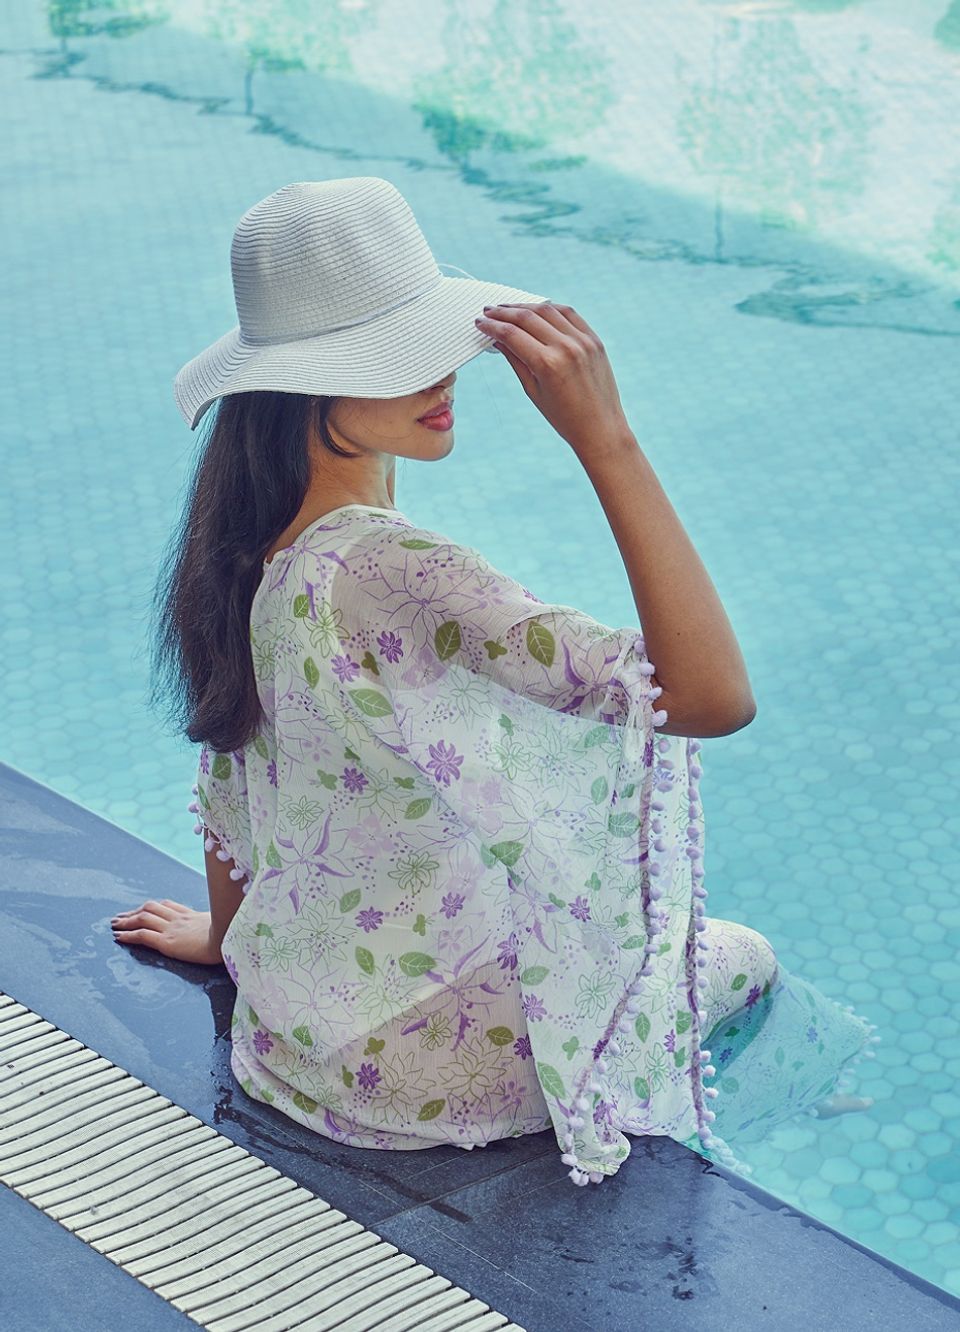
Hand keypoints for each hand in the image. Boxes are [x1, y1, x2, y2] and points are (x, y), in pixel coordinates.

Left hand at [110, 899, 221, 965]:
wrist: (231, 940)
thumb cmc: (232, 934)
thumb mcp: (225, 924)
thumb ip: (216, 924)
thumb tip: (224, 926)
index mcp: (192, 915)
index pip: (167, 905)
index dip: (151, 907)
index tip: (141, 910)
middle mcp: (179, 919)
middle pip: (151, 908)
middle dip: (133, 912)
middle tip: (119, 917)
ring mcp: (173, 929)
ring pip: (143, 918)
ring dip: (126, 921)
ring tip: (114, 925)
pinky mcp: (168, 942)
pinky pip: (143, 935)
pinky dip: (128, 935)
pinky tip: (118, 937)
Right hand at [475, 302, 634, 462]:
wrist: (600, 428)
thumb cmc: (564, 418)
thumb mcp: (533, 390)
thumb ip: (515, 360)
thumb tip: (498, 340)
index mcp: (548, 364)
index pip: (512, 334)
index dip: (492, 326)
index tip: (481, 323)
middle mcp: (566, 348)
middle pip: (527, 318)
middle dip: (504, 313)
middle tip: (489, 312)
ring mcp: (583, 341)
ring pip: (548, 310)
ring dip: (525, 306)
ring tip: (509, 308)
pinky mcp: (594, 340)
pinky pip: (569, 314)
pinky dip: (550, 309)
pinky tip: (537, 310)